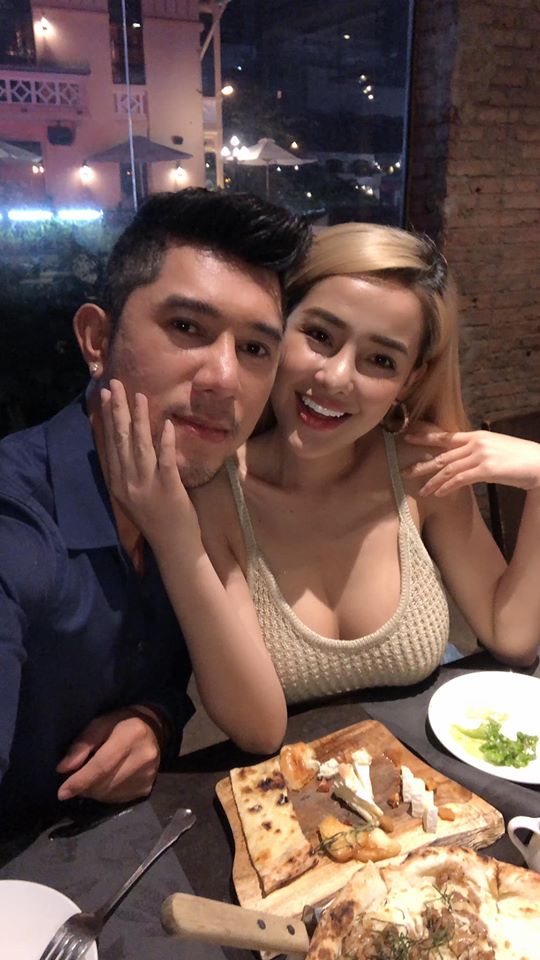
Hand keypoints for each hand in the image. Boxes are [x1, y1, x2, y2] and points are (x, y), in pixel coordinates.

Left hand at [56, 707, 161, 802]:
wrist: (153, 728)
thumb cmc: (121, 723)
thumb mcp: (99, 724)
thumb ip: (82, 745)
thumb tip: (63, 769)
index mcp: (132, 735)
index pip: (102, 765)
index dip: (80, 781)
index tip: (62, 792)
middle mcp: (144, 757)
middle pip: (104, 783)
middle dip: (84, 787)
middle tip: (75, 782)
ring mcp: (148, 774)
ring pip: (110, 795)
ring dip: (94, 792)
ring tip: (91, 780)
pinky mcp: (148, 787)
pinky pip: (119, 800)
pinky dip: (106, 795)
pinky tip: (105, 782)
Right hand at [101, 379, 200, 544]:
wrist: (173, 547)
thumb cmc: (156, 519)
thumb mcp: (133, 495)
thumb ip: (127, 471)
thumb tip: (124, 442)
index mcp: (118, 483)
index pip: (110, 443)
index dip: (108, 417)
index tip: (105, 394)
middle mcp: (128, 482)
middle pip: (121, 440)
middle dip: (118, 410)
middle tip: (116, 384)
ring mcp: (147, 486)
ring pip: (141, 446)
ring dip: (140, 419)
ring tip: (139, 396)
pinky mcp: (169, 490)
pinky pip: (166, 462)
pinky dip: (165, 442)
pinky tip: (167, 424)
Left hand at [402, 423, 539, 495]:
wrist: (539, 463)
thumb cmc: (519, 458)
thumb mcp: (495, 448)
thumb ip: (477, 451)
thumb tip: (463, 461)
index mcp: (477, 436)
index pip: (445, 436)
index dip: (425, 437)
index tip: (408, 437)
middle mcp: (475, 443)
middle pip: (442, 455)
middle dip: (422, 464)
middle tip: (404, 471)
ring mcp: (480, 455)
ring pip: (448, 469)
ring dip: (433, 481)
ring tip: (422, 490)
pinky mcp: (486, 469)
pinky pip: (460, 479)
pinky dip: (447, 487)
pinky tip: (439, 493)